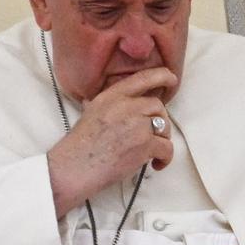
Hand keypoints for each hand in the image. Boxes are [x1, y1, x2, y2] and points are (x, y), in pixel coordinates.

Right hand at [47, 67, 176, 217]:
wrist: (74, 168)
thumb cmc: (78, 147)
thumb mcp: (89, 114)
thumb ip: (103, 105)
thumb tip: (100, 102)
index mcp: (112, 96)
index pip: (143, 78)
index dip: (162, 75)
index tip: (171, 79)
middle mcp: (126, 106)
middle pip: (158, 105)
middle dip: (160, 119)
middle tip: (153, 134)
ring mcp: (137, 125)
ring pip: (165, 126)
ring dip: (162, 139)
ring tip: (151, 151)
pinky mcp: (145, 145)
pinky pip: (167, 147)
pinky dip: (165, 158)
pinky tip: (156, 164)